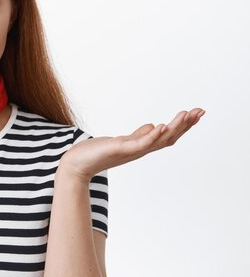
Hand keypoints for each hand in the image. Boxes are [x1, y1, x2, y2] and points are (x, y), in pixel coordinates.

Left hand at [59, 107, 205, 182]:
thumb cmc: (97, 153)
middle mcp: (139, 150)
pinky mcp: (119, 149)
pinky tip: (158, 125)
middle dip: (185, 125)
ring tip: (186, 114)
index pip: (167, 136)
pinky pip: (138, 143)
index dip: (182, 126)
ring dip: (173, 127)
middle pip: (168, 138)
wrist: (76, 165)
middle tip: (200, 111)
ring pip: (158, 140)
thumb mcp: (121, 141)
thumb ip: (137, 136)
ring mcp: (130, 150)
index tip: (196, 113)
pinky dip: (150, 135)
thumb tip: (151, 126)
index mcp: (141, 146)